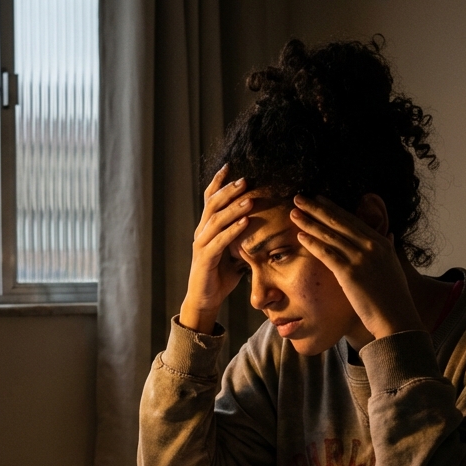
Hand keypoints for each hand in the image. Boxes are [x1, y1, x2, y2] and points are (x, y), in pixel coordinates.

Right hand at [179, 165, 253, 332]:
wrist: (205, 300)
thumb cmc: (220, 276)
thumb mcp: (234, 252)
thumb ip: (243, 237)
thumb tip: (264, 226)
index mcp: (207, 228)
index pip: (210, 199)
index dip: (219, 182)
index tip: (230, 166)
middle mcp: (201, 232)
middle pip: (212, 204)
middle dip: (229, 190)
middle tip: (245, 179)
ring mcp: (201, 245)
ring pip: (216, 220)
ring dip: (233, 208)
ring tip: (249, 198)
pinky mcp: (205, 259)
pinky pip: (219, 241)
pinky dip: (233, 230)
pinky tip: (246, 222)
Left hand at [290, 195, 423, 340]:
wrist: (396, 318)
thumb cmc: (392, 297)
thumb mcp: (393, 266)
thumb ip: (387, 248)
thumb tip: (388, 235)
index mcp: (381, 242)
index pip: (351, 219)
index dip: (332, 207)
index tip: (318, 199)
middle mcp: (371, 246)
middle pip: (338, 221)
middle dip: (315, 208)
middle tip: (298, 197)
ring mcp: (361, 258)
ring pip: (330, 235)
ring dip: (309, 222)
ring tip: (294, 213)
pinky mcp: (350, 273)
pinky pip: (327, 254)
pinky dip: (313, 243)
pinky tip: (300, 236)